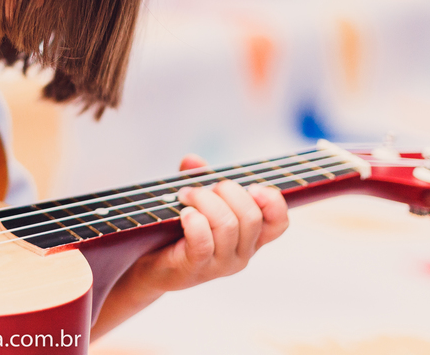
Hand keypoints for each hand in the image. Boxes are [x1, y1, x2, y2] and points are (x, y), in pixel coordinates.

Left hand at [132, 153, 288, 292]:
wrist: (151, 265)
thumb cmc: (177, 231)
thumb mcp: (193, 201)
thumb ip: (197, 178)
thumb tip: (192, 160)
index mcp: (250, 236)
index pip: (278, 222)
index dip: (273, 201)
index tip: (252, 186)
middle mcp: (242, 253)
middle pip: (251, 217)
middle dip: (225, 191)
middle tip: (199, 188)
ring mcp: (221, 264)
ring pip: (227, 225)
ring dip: (203, 200)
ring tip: (184, 196)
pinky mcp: (197, 268)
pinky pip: (203, 241)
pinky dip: (194, 221)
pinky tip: (184, 214)